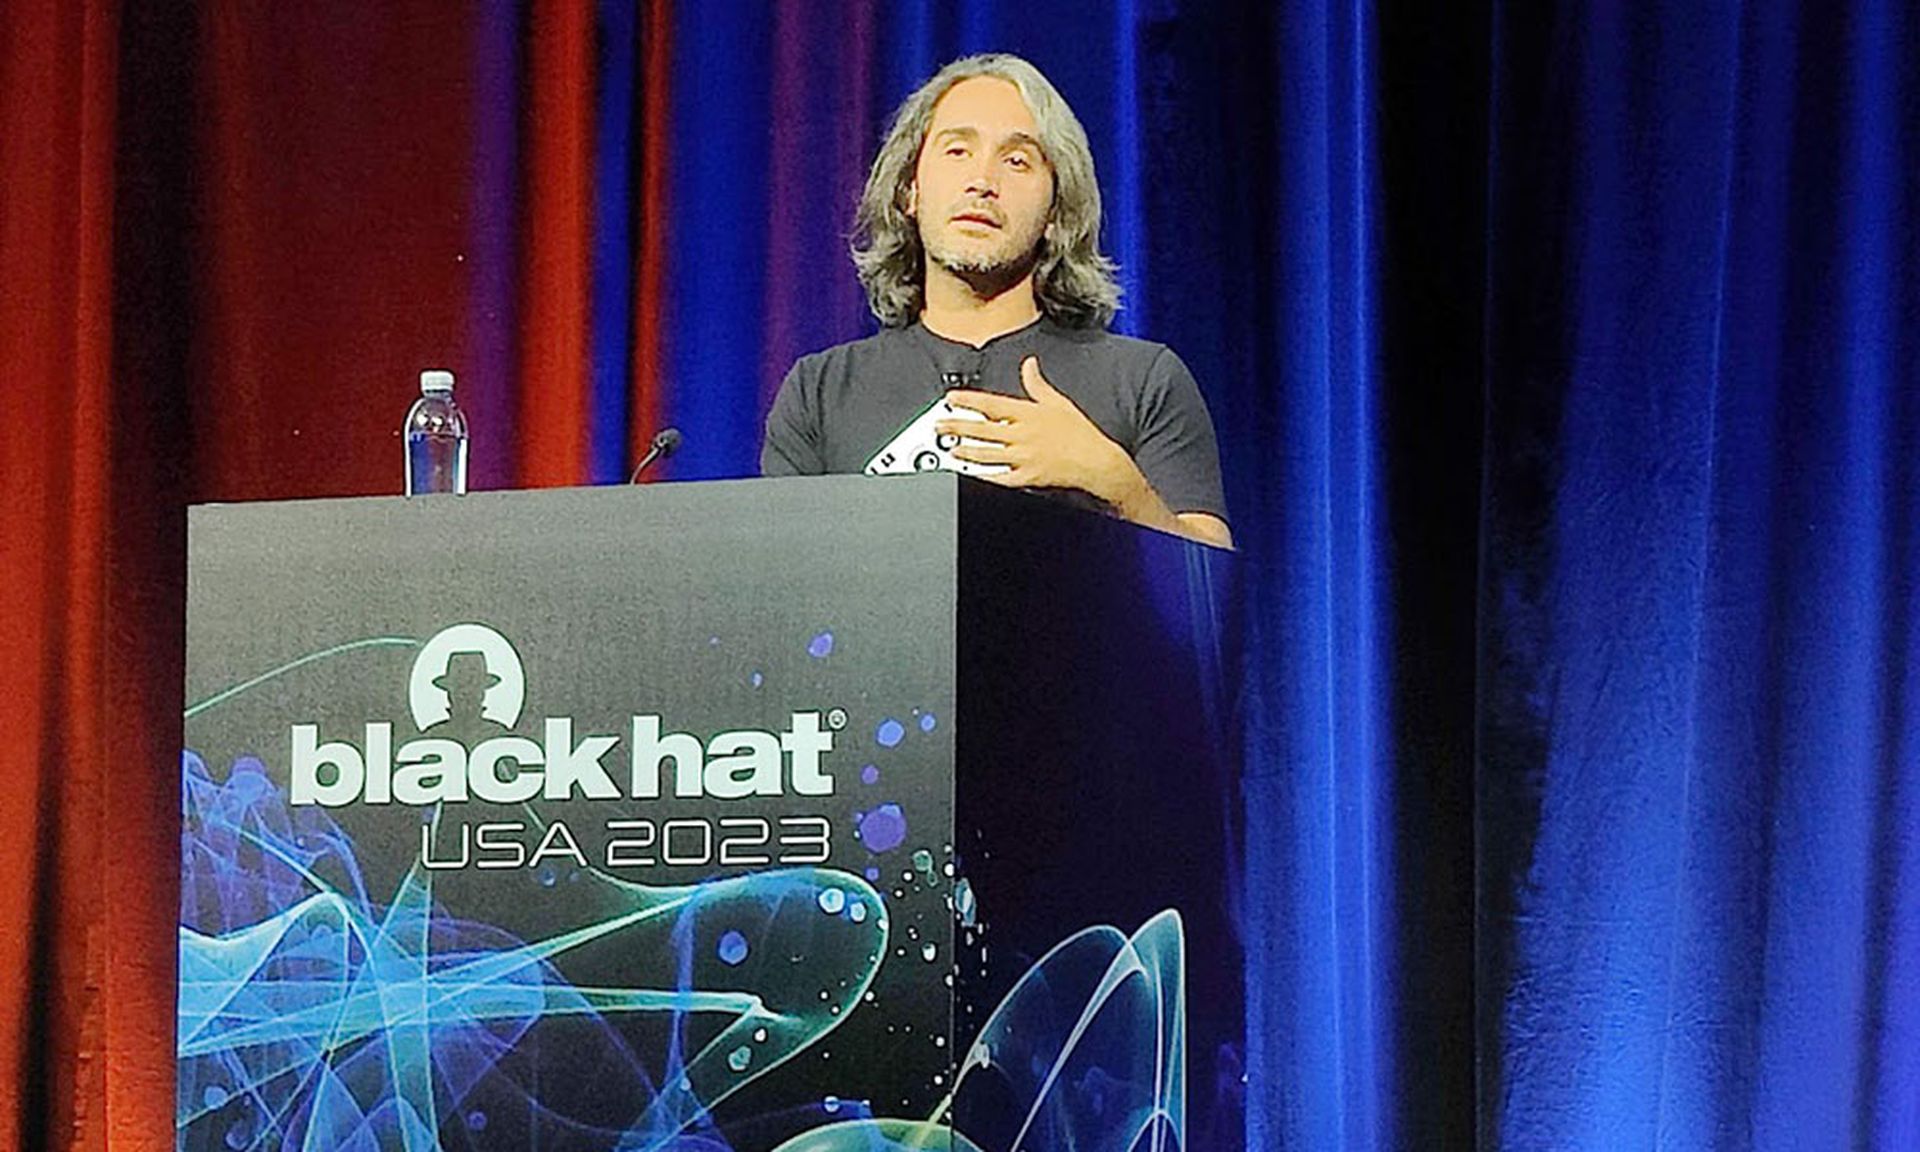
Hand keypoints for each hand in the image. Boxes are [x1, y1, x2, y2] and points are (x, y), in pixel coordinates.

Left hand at [937, 357, 1138, 502]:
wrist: (1097, 461)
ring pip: (988, 454)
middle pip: (983, 429)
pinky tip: (971, 474)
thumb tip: (1029, 364)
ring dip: (967, 451)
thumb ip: (1037, 384)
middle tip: (940, 425)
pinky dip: (984, 477)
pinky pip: (1001, 478)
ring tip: (951, 448)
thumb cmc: (1080, 433)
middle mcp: (1023, 434)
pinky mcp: (1028, 477)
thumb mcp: (1059, 402)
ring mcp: (1024, 457)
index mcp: (1028, 414)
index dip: (969, 401)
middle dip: (958, 426)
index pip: (992, 404)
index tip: (951, 399)